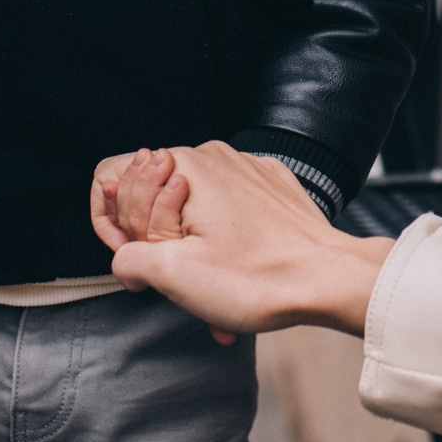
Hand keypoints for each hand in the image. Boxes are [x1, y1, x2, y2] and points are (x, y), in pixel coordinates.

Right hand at [91, 142, 390, 342]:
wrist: (332, 279)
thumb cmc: (257, 278)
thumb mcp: (173, 274)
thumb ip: (127, 256)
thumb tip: (126, 256)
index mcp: (183, 166)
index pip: (110, 176)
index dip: (112, 224)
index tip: (136, 259)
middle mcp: (213, 155)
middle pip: (150, 190)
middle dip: (152, 238)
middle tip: (177, 275)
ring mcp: (245, 168)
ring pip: (188, 202)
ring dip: (187, 245)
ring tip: (210, 287)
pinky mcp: (269, 185)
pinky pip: (225, 206)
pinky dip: (219, 239)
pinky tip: (235, 274)